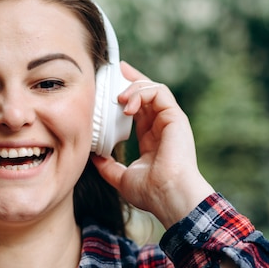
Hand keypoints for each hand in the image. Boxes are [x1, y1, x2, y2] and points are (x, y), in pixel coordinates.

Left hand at [91, 61, 213, 227]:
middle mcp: (162, 126)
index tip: (113, 82)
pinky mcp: (175, 117)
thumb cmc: (150, 192)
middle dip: (130, 78)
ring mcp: (170, 121)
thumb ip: (108, 166)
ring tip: (117, 98)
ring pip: (153, 89)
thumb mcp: (121, 177)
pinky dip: (141, 93)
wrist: (167, 196)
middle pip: (147, 92)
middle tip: (114, 71)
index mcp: (151, 138)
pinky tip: (127, 105)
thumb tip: (93, 157)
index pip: (139, 109)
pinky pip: (159, 92)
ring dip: (133, 87)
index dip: (127, 94)